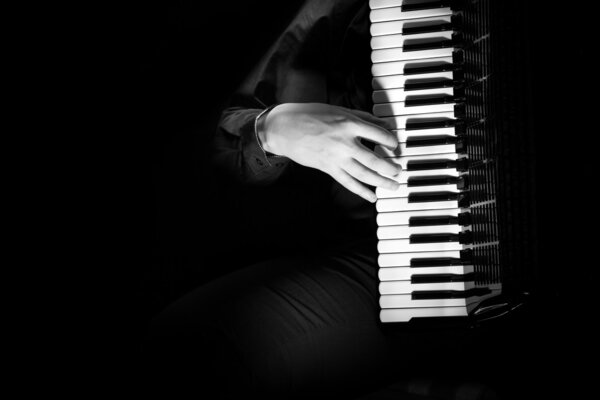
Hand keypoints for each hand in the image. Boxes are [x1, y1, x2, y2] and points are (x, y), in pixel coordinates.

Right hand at [259, 103, 401, 202]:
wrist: (286, 128)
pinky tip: (372, 197)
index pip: (379, 135)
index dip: (391, 142)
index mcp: (349, 124)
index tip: (395, 146)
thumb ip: (362, 117)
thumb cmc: (311, 115)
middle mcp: (345, 143)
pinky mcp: (328, 169)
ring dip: (381, 182)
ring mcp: (336, 158)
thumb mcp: (339, 110)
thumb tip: (383, 124)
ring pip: (364, 174)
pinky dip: (361, 191)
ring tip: (393, 185)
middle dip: (390, 167)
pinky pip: (348, 182)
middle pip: (374, 160)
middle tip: (399, 170)